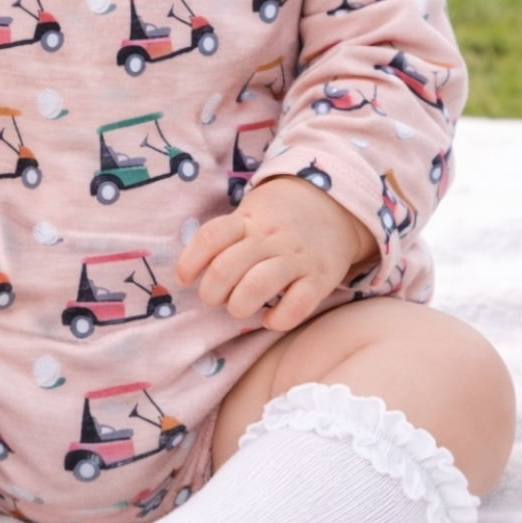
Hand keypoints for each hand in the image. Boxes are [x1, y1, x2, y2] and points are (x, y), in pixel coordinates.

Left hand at [176, 176, 376, 331]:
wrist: (335, 203)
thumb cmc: (278, 217)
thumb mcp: (249, 213)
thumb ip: (224, 237)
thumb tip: (190, 271)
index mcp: (246, 220)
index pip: (209, 238)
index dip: (189, 262)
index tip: (185, 279)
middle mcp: (268, 238)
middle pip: (225, 268)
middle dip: (211, 293)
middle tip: (215, 298)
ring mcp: (295, 258)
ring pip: (257, 286)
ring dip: (238, 306)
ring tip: (239, 308)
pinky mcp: (320, 278)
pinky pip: (297, 305)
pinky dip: (278, 319)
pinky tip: (270, 318)